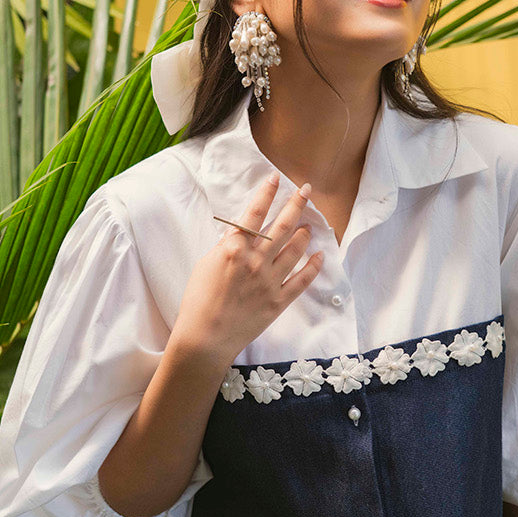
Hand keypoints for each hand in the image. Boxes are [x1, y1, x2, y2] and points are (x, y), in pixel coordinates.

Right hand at [172, 173, 322, 364]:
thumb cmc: (198, 301)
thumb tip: (240, 232)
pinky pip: (302, 280)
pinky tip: (319, 255)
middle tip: (306, 190)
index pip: (254, 213)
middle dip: (296, 204)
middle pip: (281, 226)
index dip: (267, 193)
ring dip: (304, 233)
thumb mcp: (205, 265)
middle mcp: (255, 261)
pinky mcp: (278, 300)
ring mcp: (269, 281)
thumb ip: (225, 246)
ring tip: (309, 225)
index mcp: (233, 249)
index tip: (276, 178)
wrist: (204, 338)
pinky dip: (313, 266)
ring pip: (295, 249)